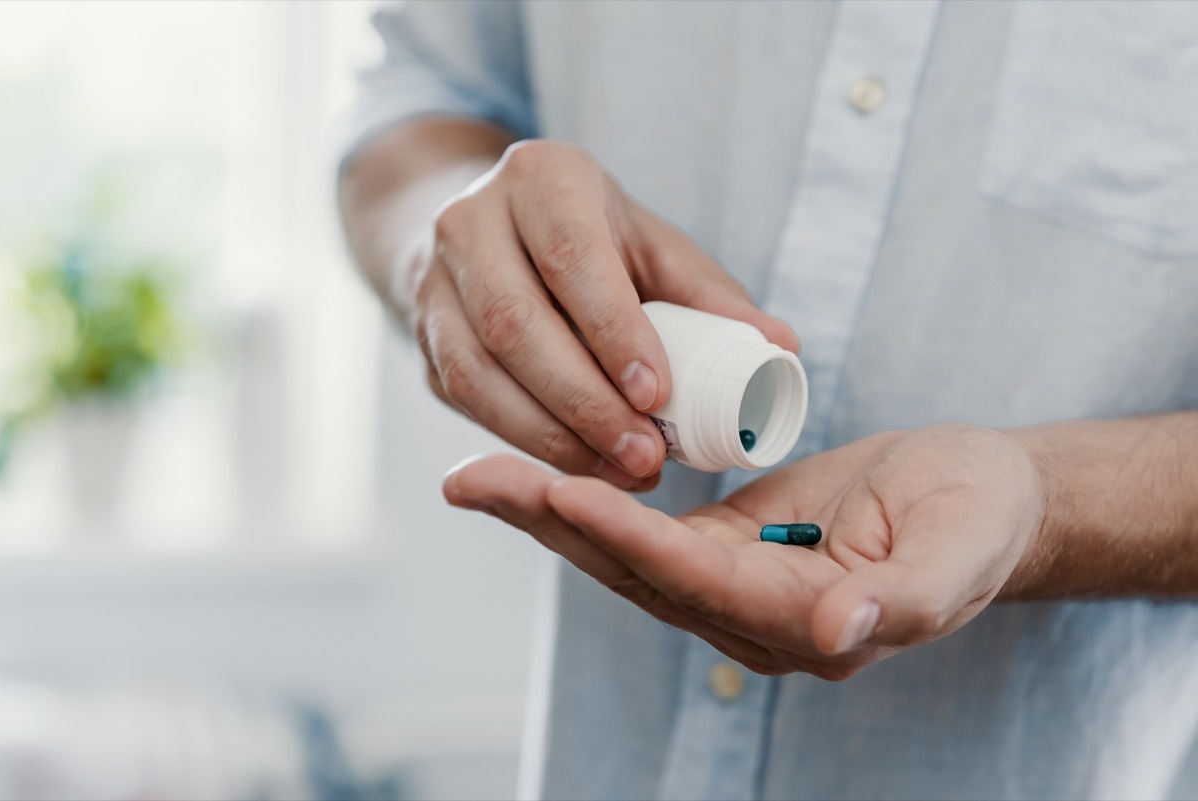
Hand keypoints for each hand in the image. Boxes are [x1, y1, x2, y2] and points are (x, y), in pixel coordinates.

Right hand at [408, 139, 797, 490]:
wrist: (493, 230)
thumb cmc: (591, 238)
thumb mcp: (650, 246)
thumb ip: (709, 296)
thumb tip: (781, 348)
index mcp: (541, 178)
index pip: (570, 256)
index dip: (612, 331)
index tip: (658, 395)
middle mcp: (470, 221)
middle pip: (513, 321)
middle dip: (582, 400)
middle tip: (645, 455)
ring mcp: (433, 281)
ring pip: (475, 369)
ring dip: (547, 433)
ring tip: (617, 471)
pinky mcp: (423, 338)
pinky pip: (462, 397)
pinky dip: (520, 439)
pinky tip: (576, 463)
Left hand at [442, 424, 1045, 678]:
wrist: (984, 499)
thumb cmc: (981, 517)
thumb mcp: (962, 551)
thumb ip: (908, 601)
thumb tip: (840, 635)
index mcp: (808, 625)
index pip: (700, 582)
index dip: (632, 540)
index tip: (565, 493)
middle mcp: (755, 618)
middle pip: (637, 574)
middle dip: (555, 525)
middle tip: (474, 479)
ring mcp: (734, 586)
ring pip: (625, 553)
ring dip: (551, 513)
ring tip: (477, 474)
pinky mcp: (725, 547)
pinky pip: (642, 528)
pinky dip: (588, 500)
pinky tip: (536, 474)